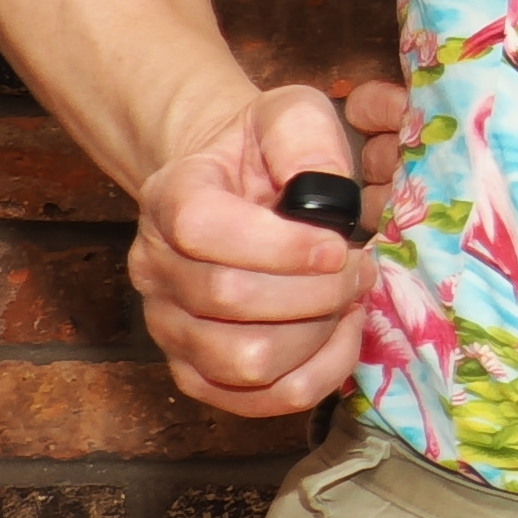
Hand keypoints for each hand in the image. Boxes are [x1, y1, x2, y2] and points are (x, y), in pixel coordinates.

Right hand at [129, 78, 410, 417]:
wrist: (234, 187)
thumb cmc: (265, 154)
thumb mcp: (290, 116)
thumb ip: (305, 140)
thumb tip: (325, 200)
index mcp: (171, 197)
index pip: (202, 229)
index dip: (282, 245)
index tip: (339, 242)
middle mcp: (156, 267)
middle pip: (229, 301)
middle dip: (317, 290)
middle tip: (361, 268)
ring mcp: (170, 326)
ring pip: (243, 361)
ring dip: (317, 335)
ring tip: (348, 299)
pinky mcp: (196, 371)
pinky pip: (256, 401)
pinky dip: (313, 376)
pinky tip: (338, 334)